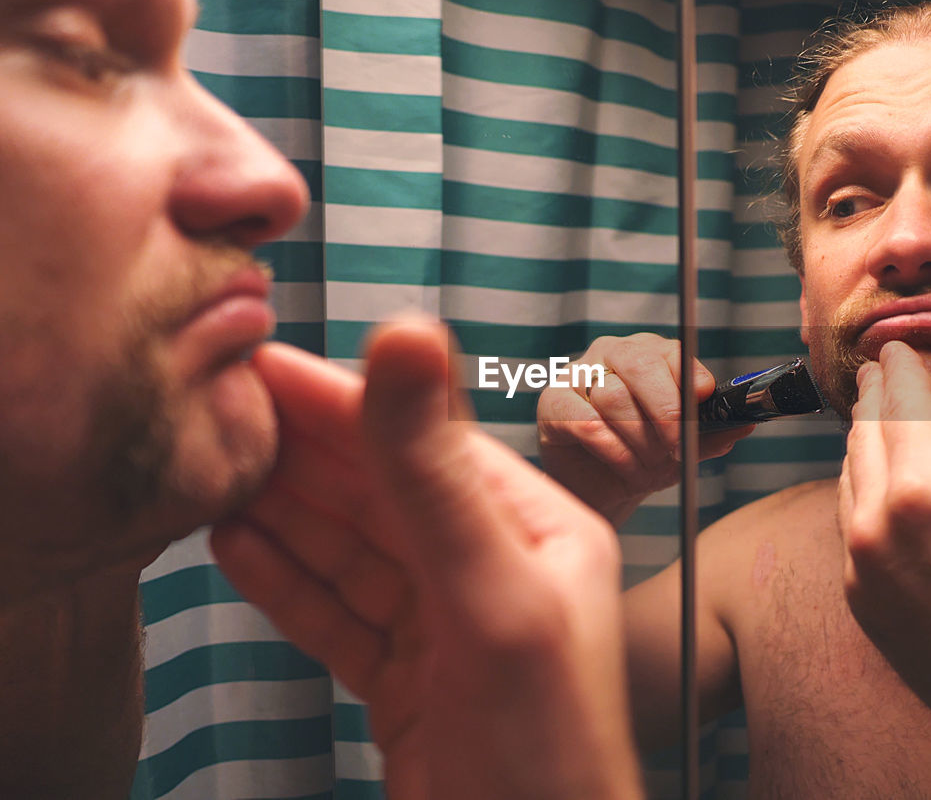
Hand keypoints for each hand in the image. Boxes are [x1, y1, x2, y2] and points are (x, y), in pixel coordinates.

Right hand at [211, 318, 642, 799]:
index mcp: (537, 530)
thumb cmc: (548, 754)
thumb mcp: (489, 597)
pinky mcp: (408, 681)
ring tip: (221, 476)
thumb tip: (407, 338)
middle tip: (226, 416)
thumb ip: (434, 475)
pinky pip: (338, 615)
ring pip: (353, 551)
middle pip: (383, 492)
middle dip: (305, 453)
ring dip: (287, 513)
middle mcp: (495, 567)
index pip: (426, 443)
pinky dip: (288, 582)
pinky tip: (241, 548)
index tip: (268, 366)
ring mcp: (447, 626)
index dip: (343, 402)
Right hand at [537, 333, 752, 524]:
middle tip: (677, 449)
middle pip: (641, 364)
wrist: (600, 488)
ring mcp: (579, 374)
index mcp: (651, 354)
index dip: (690, 380)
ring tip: (648, 468)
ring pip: (614, 396)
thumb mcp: (685, 449)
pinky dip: (613, 451)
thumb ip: (712, 434)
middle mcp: (614, 354)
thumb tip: (745, 424)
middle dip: (666, 412)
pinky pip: (586, 422)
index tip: (702, 409)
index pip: (673, 351)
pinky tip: (625, 467)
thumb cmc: (643, 457)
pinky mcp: (553, 402)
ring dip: (638, 441)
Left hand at [839, 324, 930, 777]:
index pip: (902, 401)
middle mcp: (877, 527)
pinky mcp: (859, 602)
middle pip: (865, 434)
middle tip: (880, 369)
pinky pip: (847, 527)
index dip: (901, 366)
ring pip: (848, 479)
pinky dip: (859, 494)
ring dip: (862, 442)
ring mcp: (860, 569)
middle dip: (875, 396)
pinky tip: (878, 484)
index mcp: (927, 491)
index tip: (894, 344)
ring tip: (877, 417)